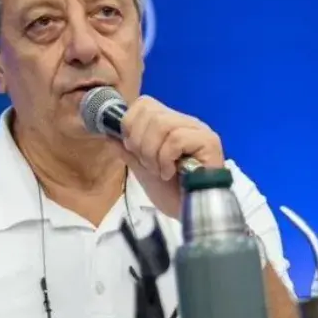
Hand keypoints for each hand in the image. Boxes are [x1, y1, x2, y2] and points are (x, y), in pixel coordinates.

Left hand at [117, 96, 224, 217]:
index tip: (132, 149)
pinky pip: (176, 139)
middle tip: (148, 164)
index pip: (144, 104)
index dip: (131, 124)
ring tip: (160, 171)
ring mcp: (198, 130)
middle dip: (139, 142)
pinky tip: (171, 173)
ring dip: (152, 153)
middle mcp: (185, 122)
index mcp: (170, 124)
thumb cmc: (171, 193)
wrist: (189, 213)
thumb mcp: (142, 170)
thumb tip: (109, 134)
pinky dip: (166, 159)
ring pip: (162, 124)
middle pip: (150, 112)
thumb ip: (128, 151)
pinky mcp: (209, 142)